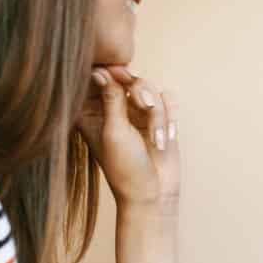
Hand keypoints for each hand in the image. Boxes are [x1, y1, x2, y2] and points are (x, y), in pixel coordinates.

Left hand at [76, 65, 178, 212]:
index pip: (98, 78)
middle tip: (144, 104)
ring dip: (158, 113)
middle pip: (127, 76)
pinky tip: (165, 138)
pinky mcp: (159, 116)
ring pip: (150, 87)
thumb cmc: (125, 168)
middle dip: (139, 91)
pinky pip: (168, 98)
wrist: (153, 193)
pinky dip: (170, 116)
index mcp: (92, 112)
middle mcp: (114, 108)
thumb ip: (111, 97)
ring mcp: (136, 111)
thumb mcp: (114, 131)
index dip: (110, 72)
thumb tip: (100, 70)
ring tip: (156, 137)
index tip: (120, 77)